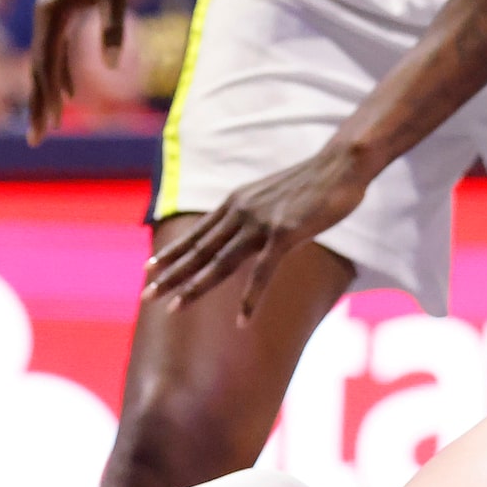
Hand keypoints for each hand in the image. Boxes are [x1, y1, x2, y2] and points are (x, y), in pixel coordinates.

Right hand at [26, 0, 135, 142]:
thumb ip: (113, 28)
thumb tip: (113, 67)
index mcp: (51, 14)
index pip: (45, 65)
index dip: (45, 98)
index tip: (47, 126)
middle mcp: (44, 17)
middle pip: (37, 70)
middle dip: (37, 107)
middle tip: (36, 141)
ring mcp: (52, 17)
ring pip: (45, 64)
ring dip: (46, 95)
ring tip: (48, 126)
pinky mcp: (63, 15)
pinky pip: (56, 53)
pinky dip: (60, 75)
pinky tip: (68, 95)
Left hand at [142, 142, 375, 316]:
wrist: (341, 165)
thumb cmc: (312, 183)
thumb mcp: (272, 196)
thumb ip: (255, 212)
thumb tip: (244, 228)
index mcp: (236, 203)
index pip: (196, 234)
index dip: (172, 253)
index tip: (149, 269)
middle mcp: (240, 212)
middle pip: (199, 251)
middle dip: (170, 275)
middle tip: (145, 295)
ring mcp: (260, 223)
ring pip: (219, 262)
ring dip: (194, 288)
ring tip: (173, 309)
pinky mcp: (283, 234)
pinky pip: (262, 273)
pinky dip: (250, 300)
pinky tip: (241, 321)